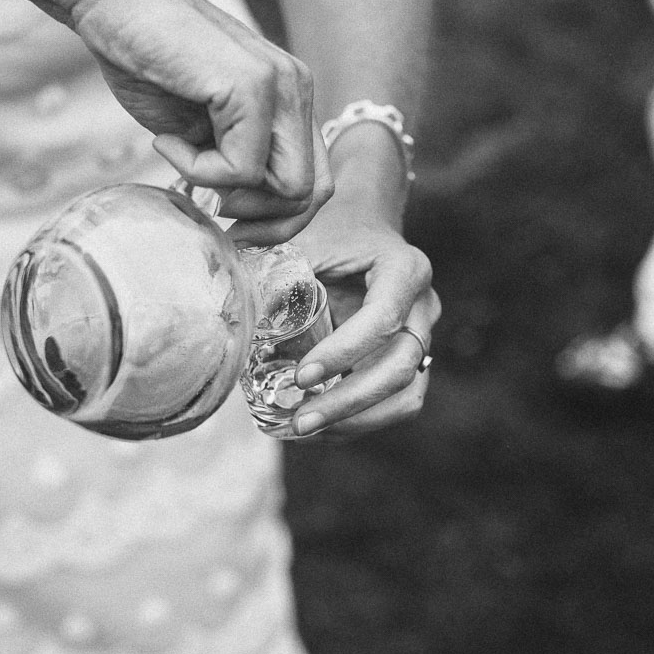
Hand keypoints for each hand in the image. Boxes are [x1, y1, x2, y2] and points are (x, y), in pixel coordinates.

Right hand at [58, 0, 331, 244]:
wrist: (110, 2)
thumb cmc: (147, 62)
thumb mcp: (203, 126)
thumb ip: (237, 160)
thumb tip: (250, 210)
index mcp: (291, 96)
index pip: (316, 181)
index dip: (277, 220)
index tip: (231, 225)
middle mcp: (297, 87)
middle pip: (313, 192)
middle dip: (264, 221)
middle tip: (212, 210)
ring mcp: (280, 83)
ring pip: (287, 187)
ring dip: (228, 192)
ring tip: (182, 158)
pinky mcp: (251, 84)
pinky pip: (242, 169)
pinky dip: (197, 171)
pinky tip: (166, 140)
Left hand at [282, 196, 437, 438]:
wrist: (361, 222)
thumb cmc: (329, 227)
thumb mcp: (304, 235)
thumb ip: (273, 265)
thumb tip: (229, 312)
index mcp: (405, 268)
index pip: (383, 319)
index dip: (344, 353)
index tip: (301, 376)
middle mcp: (424, 306)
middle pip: (401, 367)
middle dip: (350, 402)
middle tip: (300, 421)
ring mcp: (421, 337)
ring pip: (406, 396)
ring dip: (357, 422)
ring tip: (304, 430)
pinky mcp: (408, 361)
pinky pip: (394, 404)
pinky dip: (357, 422)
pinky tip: (314, 427)